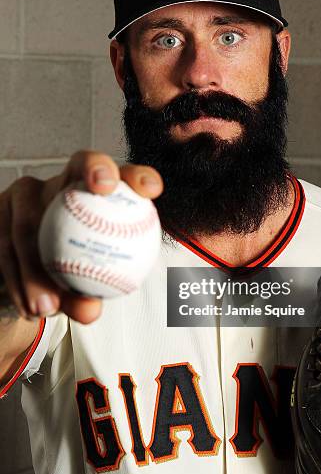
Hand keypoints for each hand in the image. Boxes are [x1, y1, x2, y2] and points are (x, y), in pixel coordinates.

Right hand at [0, 150, 162, 323]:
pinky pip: (5, 246)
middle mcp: (63, 184)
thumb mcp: (83, 284)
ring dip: (38, 264)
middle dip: (95, 168)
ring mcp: (27, 192)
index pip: (126, 178)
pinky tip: (28, 308)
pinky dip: (17, 279)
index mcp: (97, 197)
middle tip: (105, 187)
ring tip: (47, 306)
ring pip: (33, 217)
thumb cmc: (67, 272)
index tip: (152, 190)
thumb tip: (89, 309)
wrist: (23, 273)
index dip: (138, 175)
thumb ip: (89, 291)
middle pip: (80, 164)